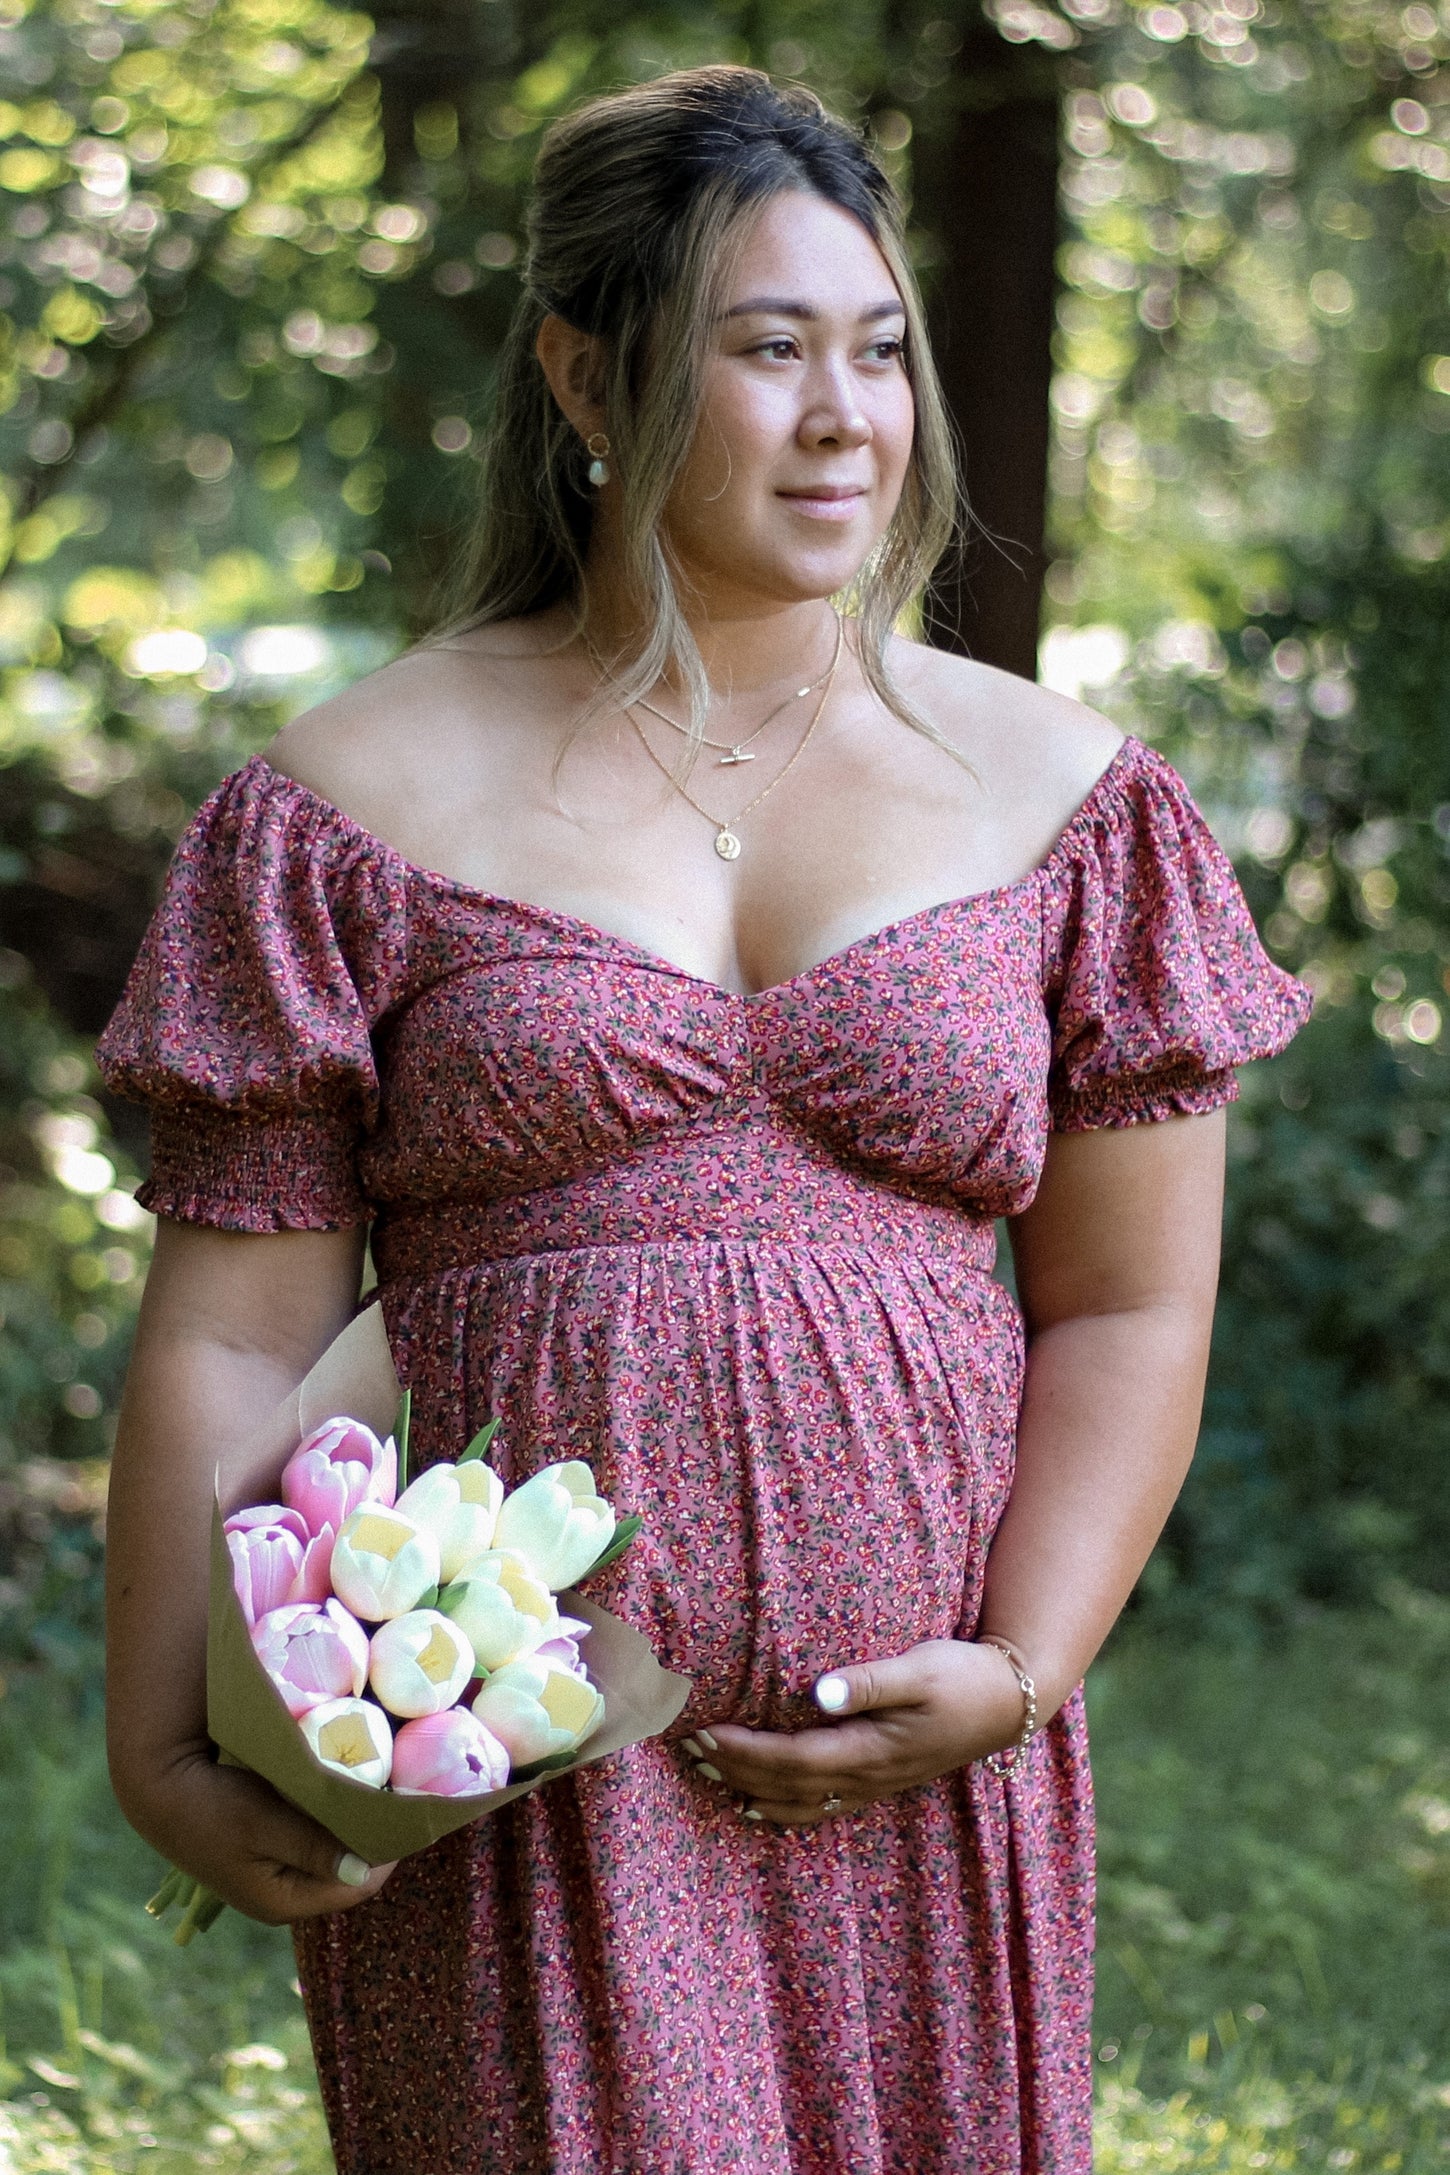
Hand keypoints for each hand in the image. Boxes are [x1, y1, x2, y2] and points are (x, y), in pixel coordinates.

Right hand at [119, 1740, 396, 1923]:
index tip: (408, 1809)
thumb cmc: (211, 1806)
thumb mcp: (264, 1826)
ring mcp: (274, 1869)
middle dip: (371, 1835)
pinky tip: (342, 1785)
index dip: (386, 1850)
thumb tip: (363, 1873)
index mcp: (283, 1902)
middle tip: (395, 1792)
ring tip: (374, 1786)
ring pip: (333, 1849)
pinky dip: (330, 1813)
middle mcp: (282, 1893)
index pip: (357, 1887)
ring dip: (352, 1822)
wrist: (159, 1782)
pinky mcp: (267, 1845)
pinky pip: (314, 1833)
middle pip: (347, 1869)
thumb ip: (314, 1849)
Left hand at [702, 1639, 1025, 1825]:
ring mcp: (875, 1785)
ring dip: (752, 1792)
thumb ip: (868, 1682)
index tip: (704, 1732)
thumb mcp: (919, 1669)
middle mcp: (868, 1776)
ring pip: (802, 1805)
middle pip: (787, 1786)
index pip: (791, 1759)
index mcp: (871, 1750)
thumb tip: (817, 1692)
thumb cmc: (963, 1677)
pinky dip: (785, 1810)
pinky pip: (822, 1808)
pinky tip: (761, 1805)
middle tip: (689, 1750)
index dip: (744, 1751)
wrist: (1010, 1702)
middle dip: (735, 1770)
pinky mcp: (882, 1781)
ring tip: (710, 1777)